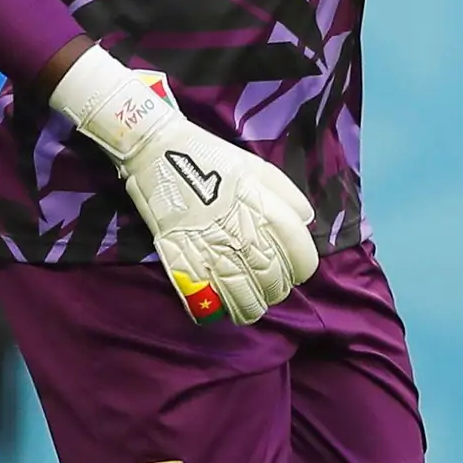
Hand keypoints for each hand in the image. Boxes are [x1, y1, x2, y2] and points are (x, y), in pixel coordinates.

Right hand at [51, 48, 318, 324]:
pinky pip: (208, 300)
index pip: (299, 254)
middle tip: (273, 286)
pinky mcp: (181, 260)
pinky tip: (227, 309)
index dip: (302, 267)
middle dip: (278, 288)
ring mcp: (211, 249)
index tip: (296, 268)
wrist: (156, 151)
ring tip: (254, 304)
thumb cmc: (209, 157)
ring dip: (254, 305)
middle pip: (274, 280)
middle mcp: (241, 233)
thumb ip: (287, 195)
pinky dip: (221, 311)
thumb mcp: (257, 167)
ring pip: (245, 297)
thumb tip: (306, 222)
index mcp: (263, 209)